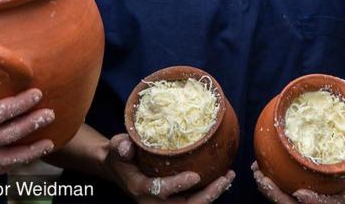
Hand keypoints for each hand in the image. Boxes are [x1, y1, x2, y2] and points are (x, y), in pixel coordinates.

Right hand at [103, 133, 233, 202]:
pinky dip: (209, 192)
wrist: (119, 169)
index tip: (195, 176)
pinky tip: (222, 178)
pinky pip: (194, 201)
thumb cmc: (120, 156)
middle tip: (223, 179)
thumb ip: (120, 146)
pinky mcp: (174, 200)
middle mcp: (153, 201)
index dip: (177, 185)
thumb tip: (126, 146)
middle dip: (206, 196)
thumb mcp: (116, 148)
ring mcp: (165, 203)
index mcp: (140, 188)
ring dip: (212, 194)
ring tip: (228, 176)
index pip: (160, 190)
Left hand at [250, 140, 344, 203]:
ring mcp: (308, 197)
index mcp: (340, 199)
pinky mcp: (296, 190)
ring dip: (268, 189)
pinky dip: (268, 182)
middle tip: (263, 180)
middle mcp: (321, 201)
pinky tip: (258, 167)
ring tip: (256, 171)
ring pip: (285, 201)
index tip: (299, 193)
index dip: (313, 203)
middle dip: (277, 197)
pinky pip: (281, 191)